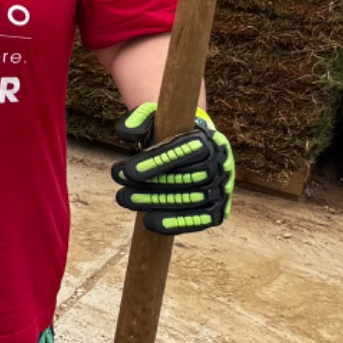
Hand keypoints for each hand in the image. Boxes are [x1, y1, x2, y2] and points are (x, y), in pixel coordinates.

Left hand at [111, 104, 233, 233]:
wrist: (193, 147)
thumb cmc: (169, 132)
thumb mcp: (153, 118)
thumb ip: (138, 121)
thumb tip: (127, 135)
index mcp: (208, 138)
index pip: (185, 150)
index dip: (156, 162)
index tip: (127, 170)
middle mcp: (221, 163)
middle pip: (188, 178)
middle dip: (150, 185)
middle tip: (120, 190)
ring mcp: (223, 187)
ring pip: (192, 199)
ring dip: (157, 203)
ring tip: (126, 200)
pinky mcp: (220, 207)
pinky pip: (202, 219)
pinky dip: (178, 223)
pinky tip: (150, 222)